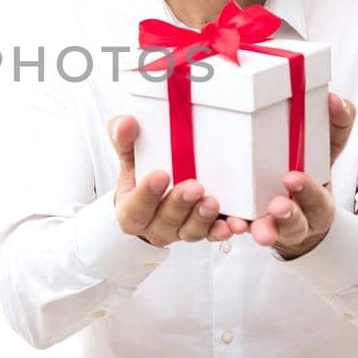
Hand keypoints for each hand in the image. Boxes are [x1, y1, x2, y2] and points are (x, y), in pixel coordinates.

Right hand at [108, 115, 239, 247]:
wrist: (153, 194)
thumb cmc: (141, 174)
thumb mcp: (129, 156)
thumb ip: (124, 140)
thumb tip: (126, 123)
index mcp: (131, 212)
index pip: (135, 209)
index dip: (147, 195)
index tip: (161, 174)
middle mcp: (155, 227)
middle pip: (165, 221)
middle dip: (180, 204)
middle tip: (194, 186)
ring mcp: (179, 231)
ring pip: (190, 231)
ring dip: (203, 218)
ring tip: (212, 202)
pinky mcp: (202, 231)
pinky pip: (213, 235)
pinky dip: (222, 229)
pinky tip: (233, 223)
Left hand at [233, 92, 357, 256]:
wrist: (293, 202)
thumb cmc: (308, 170)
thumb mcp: (326, 148)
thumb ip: (336, 126)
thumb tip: (334, 99)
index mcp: (318, 202)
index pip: (318, 201)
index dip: (308, 192)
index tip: (292, 177)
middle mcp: (297, 219)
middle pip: (294, 225)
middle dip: (286, 216)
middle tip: (276, 206)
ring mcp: (270, 226)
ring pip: (267, 232)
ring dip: (260, 227)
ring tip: (246, 225)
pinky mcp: (245, 225)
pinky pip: (237, 232)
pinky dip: (229, 228)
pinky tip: (227, 222)